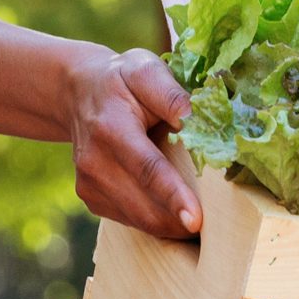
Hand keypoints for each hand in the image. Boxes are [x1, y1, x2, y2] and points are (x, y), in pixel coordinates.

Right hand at [65, 47, 200, 237]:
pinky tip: (176, 210)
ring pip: (139, 220)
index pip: (147, 168)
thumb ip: (170, 94)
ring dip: (172, 225)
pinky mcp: (91, 197)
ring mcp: (89, 184)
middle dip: (180, 222)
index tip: (196, 220)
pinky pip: (130, 219)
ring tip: (204, 220)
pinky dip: (157, 221)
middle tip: (220, 228)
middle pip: (144, 205)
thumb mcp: (145, 70)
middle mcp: (94, 162)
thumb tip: (194, 120)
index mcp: (111, 129)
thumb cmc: (122, 80)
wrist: (78, 92)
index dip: (174, 196)